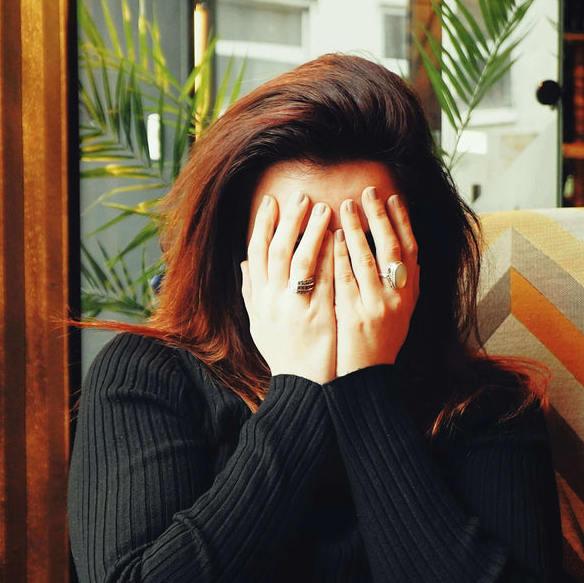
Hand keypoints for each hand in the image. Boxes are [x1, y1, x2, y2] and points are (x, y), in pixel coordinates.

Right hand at [241, 191, 336, 383]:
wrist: (303, 387)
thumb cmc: (284, 354)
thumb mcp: (259, 324)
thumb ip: (251, 293)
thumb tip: (244, 264)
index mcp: (259, 300)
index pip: (256, 253)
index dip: (263, 225)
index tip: (271, 202)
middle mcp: (272, 301)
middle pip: (277, 250)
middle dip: (288, 220)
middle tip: (300, 196)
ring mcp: (295, 308)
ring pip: (301, 259)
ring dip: (312, 231)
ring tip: (324, 208)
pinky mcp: (318, 316)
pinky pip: (324, 279)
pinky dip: (330, 256)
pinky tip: (340, 238)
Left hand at [332, 186, 418, 375]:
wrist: (366, 379)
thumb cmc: (378, 345)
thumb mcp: (399, 314)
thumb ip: (399, 286)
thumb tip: (407, 256)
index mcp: (409, 294)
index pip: (411, 249)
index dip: (403, 222)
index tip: (394, 198)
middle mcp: (398, 297)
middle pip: (392, 248)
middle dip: (380, 216)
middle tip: (368, 192)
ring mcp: (377, 306)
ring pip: (369, 258)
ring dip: (358, 228)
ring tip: (346, 206)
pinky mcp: (355, 315)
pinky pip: (346, 278)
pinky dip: (340, 255)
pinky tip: (332, 237)